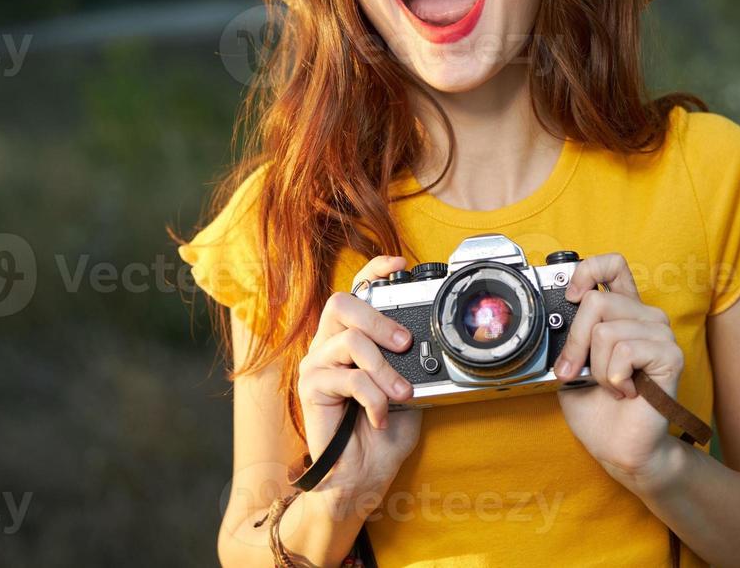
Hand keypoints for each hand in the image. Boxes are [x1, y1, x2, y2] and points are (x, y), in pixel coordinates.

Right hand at [297, 255, 422, 501]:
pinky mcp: (311, 388)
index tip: (401, 263)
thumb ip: (411, 361)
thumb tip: (428, 340)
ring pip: (350, 341)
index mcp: (352, 338)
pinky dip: (373, 398)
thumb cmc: (385, 433)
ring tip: (402, 394)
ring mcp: (316, 364)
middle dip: (380, 319)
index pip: (356, 291)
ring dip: (384, 369)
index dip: (375, 270)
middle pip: (342, 303)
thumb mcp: (409, 387)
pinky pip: (347, 378)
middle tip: (406, 344)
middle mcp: (329, 345)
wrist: (363, 476)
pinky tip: (380, 416)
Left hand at [552, 253, 684, 490]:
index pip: (612, 265)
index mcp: (622, 313)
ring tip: (611, 386)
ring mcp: (660, 334)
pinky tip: (626, 390)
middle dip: (576, 344)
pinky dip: (614, 377)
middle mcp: (644, 317)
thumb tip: (558, 319)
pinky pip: (625, 350)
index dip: (587, 272)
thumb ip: (569, 338)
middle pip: (596, 301)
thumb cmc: (598, 409)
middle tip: (579, 373)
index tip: (570, 297)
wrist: (620, 448)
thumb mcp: (571, 366)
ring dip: (597, 368)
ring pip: (606, 330)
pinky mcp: (670, 355)